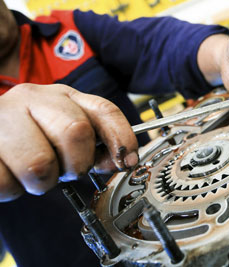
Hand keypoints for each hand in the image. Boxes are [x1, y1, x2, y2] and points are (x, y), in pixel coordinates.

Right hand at [0, 84, 137, 201]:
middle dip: (77, 164)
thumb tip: (121, 160)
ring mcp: (4, 116)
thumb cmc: (30, 135)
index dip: (122, 137)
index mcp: (64, 97)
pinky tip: (10, 173)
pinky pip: (6, 182)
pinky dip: (12, 188)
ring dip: (42, 182)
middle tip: (63, 170)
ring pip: (40, 164)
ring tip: (33, 173)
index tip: (127, 161)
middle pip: (76, 132)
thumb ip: (94, 144)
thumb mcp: (66, 132)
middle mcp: (35, 98)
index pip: (104, 110)